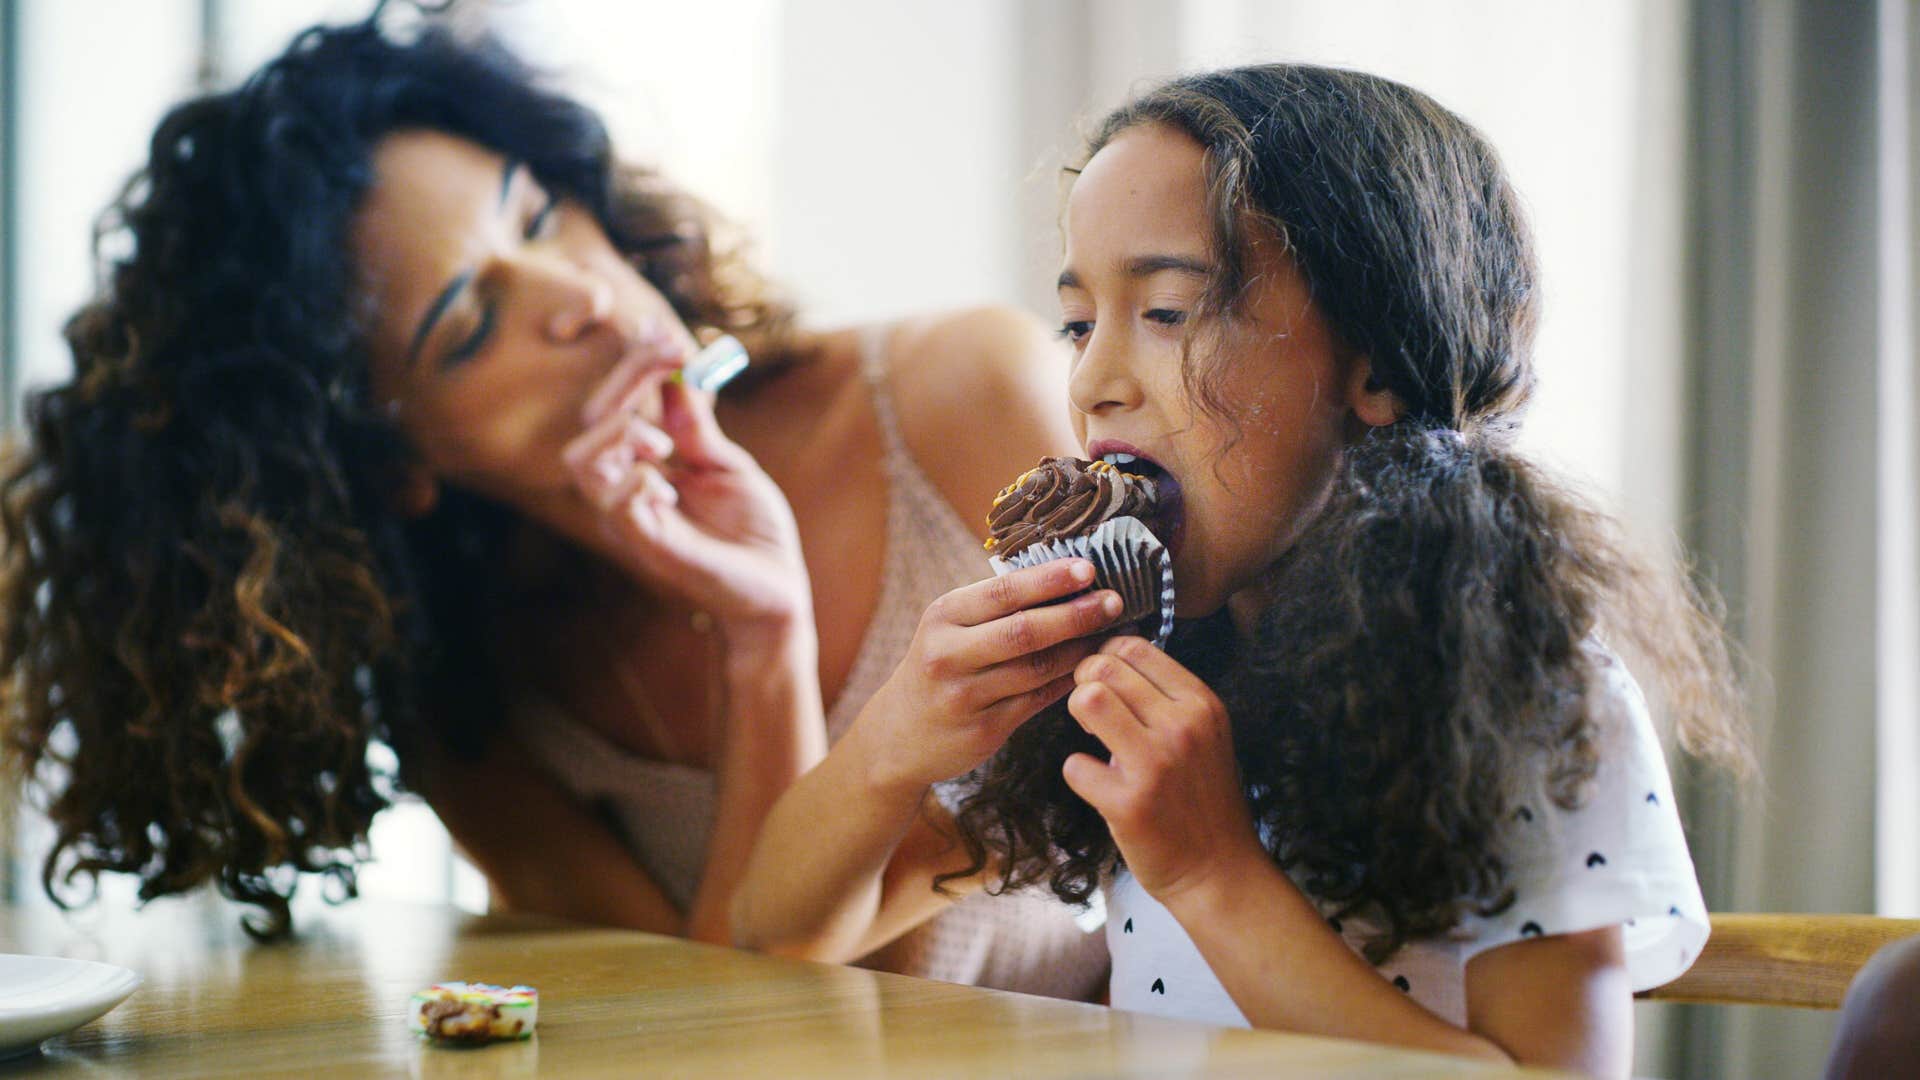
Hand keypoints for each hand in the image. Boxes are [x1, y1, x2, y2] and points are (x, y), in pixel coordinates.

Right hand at [563, 340, 807, 630]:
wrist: (777, 588)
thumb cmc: (753, 531)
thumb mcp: (727, 463)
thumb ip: (697, 424)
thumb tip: (679, 370)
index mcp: (646, 463)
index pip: (617, 402)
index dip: (636, 363)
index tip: (668, 333)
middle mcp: (628, 487)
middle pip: (593, 419)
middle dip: (629, 377)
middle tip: (674, 357)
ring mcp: (632, 518)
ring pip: (582, 460)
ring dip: (621, 432)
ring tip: (664, 443)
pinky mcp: (650, 547)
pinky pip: (617, 507)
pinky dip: (637, 482)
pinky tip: (669, 485)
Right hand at [854, 560, 1124, 791]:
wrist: (897, 736)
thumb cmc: (937, 668)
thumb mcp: (949, 628)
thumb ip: (996, 608)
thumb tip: (1067, 580)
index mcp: (943, 616)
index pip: (1003, 591)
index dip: (1050, 579)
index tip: (1089, 569)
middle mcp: (948, 654)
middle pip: (1024, 630)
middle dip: (1075, 614)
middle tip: (1114, 601)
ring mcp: (965, 696)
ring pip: (1037, 668)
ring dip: (1081, 649)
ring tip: (1112, 634)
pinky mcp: (983, 730)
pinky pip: (1038, 700)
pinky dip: (1069, 681)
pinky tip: (1092, 668)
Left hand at [1061, 636, 1264, 903]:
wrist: (1220, 870)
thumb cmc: (1204, 799)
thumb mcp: (1205, 735)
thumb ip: (1168, 697)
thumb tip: (1113, 655)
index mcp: (1201, 704)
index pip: (1135, 647)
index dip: (1106, 657)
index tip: (1105, 681)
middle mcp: (1183, 727)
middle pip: (1104, 668)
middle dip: (1084, 683)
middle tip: (1091, 711)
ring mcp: (1156, 764)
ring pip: (1088, 700)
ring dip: (1078, 716)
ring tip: (1093, 738)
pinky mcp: (1129, 804)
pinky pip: (1075, 765)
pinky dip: (1079, 773)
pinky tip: (1099, 785)